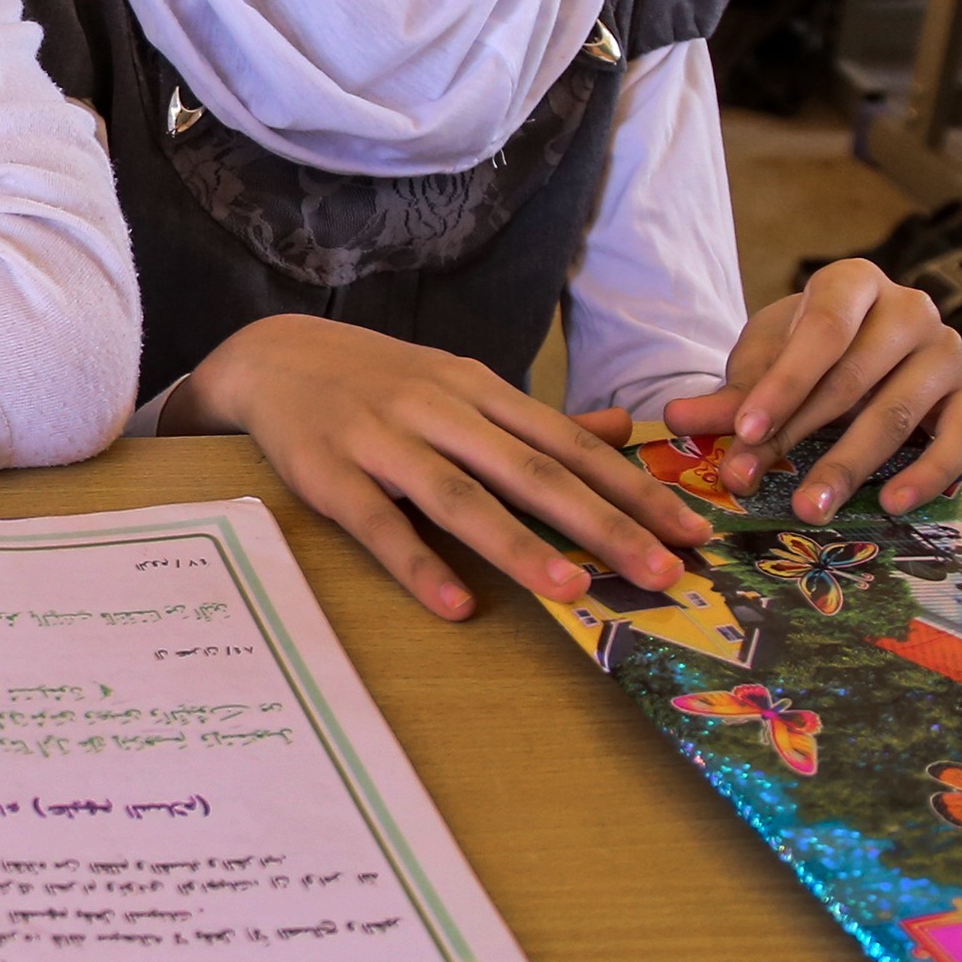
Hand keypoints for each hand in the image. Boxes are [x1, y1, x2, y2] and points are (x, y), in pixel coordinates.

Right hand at [167, 318, 710, 619]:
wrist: (271, 355)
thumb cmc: (378, 380)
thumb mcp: (461, 383)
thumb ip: (537, 417)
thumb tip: (624, 431)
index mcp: (480, 390)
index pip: (569, 443)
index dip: (633, 489)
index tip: (690, 534)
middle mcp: (439, 410)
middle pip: (531, 470)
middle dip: (602, 524)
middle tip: (661, 574)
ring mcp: (382, 440)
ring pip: (460, 496)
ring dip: (519, 545)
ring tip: (572, 591)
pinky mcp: (328, 475)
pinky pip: (378, 526)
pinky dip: (418, 565)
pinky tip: (456, 606)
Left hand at [661, 257, 961, 520]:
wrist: (861, 347)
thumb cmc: (808, 351)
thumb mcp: (763, 362)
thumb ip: (731, 393)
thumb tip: (676, 418)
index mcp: (854, 282)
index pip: (824, 331)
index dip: (784, 384)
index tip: (745, 432)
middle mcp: (912, 308)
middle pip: (855, 377)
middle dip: (798, 434)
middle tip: (753, 482)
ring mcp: (948, 350)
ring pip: (900, 412)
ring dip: (849, 464)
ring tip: (808, 506)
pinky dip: (927, 474)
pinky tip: (891, 504)